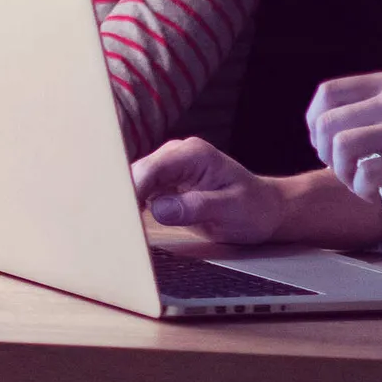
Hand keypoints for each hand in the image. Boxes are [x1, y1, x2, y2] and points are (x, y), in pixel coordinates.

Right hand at [130, 137, 306, 243]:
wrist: (266, 210)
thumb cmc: (255, 208)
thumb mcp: (232, 209)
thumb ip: (196, 206)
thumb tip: (159, 208)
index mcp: (192, 154)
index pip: (150, 169)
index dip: (131, 190)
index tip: (121, 216)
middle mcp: (175, 154)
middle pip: (134, 173)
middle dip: (122, 198)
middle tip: (116, 227)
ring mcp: (168, 168)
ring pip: (132, 183)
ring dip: (125, 204)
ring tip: (120, 228)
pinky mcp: (164, 183)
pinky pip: (139, 192)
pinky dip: (133, 208)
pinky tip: (131, 224)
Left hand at [302, 70, 381, 203]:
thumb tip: (339, 121)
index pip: (328, 93)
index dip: (315, 122)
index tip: (324, 143)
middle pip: (328, 124)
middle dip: (324, 153)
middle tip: (343, 169)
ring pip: (342, 149)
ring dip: (342, 174)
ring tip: (360, 183)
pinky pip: (366, 176)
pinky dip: (361, 190)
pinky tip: (375, 195)